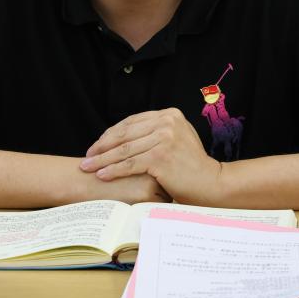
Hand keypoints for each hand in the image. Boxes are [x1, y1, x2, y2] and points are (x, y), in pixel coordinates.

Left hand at [80, 108, 220, 203]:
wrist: (211, 183)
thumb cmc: (192, 166)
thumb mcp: (178, 138)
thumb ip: (157, 131)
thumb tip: (128, 133)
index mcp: (169, 114)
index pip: (131, 122)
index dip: (111, 133)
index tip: (97, 144)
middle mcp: (167, 122)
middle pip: (125, 134)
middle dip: (102, 146)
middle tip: (87, 156)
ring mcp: (164, 138)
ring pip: (124, 150)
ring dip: (102, 159)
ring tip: (87, 167)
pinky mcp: (160, 156)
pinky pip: (130, 164)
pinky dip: (113, 170)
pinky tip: (102, 175)